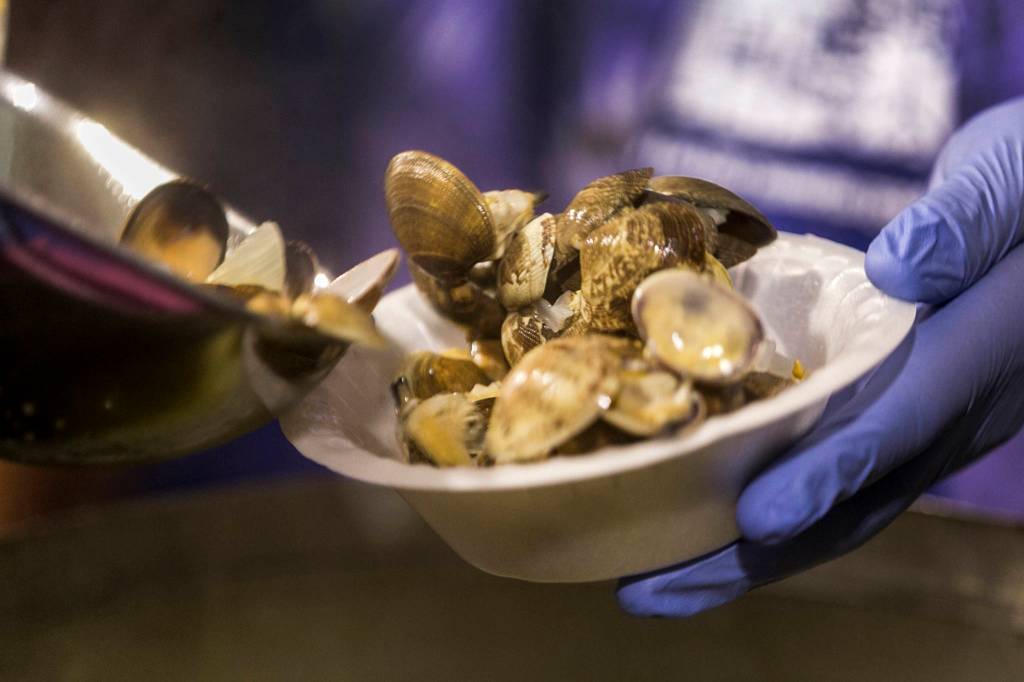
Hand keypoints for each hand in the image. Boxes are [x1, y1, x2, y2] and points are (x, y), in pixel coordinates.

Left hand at [617, 97, 1023, 616]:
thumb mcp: (1013, 176)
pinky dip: (764, 508)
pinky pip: (830, 475)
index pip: (897, 427)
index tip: (756, 517)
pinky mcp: (897, 414)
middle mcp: (952, 410)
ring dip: (742, 553)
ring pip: (835, 506)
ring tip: (652, 585)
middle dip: (751, 555)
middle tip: (652, 593)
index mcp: (978, 353)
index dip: (826, 475)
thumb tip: (899, 269)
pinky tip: (698, 520)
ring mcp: (925, 423)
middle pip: (849, 502)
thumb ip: (966, 222)